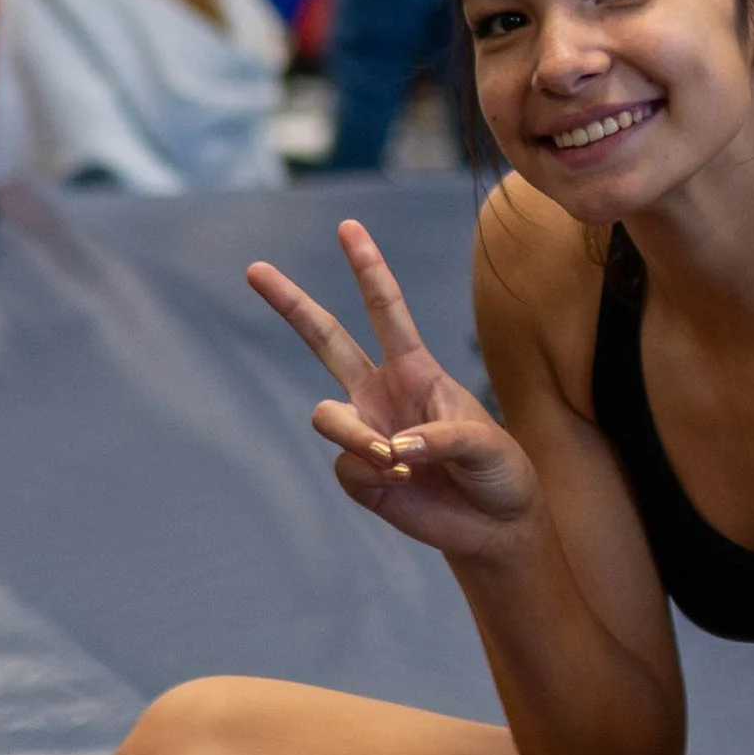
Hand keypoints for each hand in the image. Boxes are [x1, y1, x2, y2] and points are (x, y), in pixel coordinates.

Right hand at [248, 222, 542, 563]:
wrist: (494, 526)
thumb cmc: (498, 472)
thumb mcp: (485, 444)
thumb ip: (440, 438)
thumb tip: (389, 447)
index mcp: (416, 369)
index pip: (385, 310)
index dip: (368, 268)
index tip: (349, 228)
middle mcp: (381, 393)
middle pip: (325, 339)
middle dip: (290, 304)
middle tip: (255, 269)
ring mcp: (365, 431)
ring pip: (326, 416)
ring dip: (354, 434)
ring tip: (392, 459)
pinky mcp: (358, 473)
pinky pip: (344, 464)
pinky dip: (369, 471)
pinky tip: (401, 482)